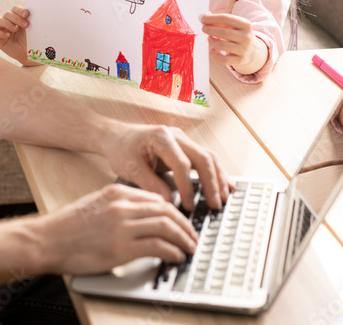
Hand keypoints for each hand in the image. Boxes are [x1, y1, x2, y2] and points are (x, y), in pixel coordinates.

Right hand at [0, 5, 32, 65]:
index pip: (15, 9)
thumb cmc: (29, 40)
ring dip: (7, 23)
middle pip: (7, 14)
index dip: (19, 10)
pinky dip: (0, 33)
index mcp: (16, 17)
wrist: (27, 54)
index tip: (26, 14)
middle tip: (26, 25)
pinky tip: (7, 35)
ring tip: (15, 29)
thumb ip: (30, 20)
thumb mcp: (31, 30)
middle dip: (16, 18)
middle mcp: (7, 21)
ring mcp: (0, 29)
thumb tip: (30, 12)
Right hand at [30, 184, 197, 275]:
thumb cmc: (67, 227)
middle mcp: (122, 206)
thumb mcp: (95, 204)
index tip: (181, 221)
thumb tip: (143, 218)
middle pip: (167, 211)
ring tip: (189, 248)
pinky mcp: (122, 248)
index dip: (175, 211)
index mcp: (117, 192)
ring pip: (167, 227)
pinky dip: (173, 252)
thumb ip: (119, 207)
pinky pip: (158, 247)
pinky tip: (176, 256)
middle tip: (192, 236)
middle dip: (185, 225)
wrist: (46, 241)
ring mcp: (123, 226)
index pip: (157, 198)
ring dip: (184, 239)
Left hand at [99, 124, 229, 211]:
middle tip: (216, 205)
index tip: (189, 205)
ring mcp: (183, 140)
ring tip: (224, 199)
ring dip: (218, 178)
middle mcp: (176, 135)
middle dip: (211, 182)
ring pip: (209, 157)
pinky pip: (206, 159)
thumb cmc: (121, 150)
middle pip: (202, 157)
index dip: (187, 186)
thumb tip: (169, 203)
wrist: (117, 136)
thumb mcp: (130, 168)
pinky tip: (226, 187)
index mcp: (161, 137)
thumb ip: (150, 185)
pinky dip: (216, 173)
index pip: (182, 163)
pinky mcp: (186, 148)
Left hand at [201, 13, 266, 74]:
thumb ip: (219, 21)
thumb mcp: (234, 26)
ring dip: (211, 41)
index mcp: (246, 25)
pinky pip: (223, 59)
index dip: (212, 18)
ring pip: (222, 45)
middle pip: (223, 32)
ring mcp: (243, 50)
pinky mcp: (239, 60)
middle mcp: (246, 37)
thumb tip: (203, 17)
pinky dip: (214, 54)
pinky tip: (212, 49)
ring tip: (209, 38)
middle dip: (210, 29)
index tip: (203, 19)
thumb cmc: (237, 35)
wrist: (252, 51)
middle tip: (204, 28)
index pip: (226, 18)